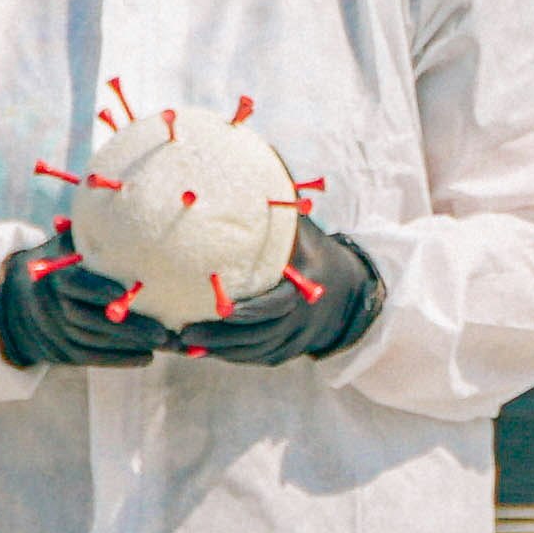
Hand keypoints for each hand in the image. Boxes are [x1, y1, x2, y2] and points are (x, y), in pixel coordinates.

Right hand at [0, 230, 165, 369]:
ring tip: (165, 343)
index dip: (97, 288)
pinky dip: (118, 359)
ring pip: (91, 342)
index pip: (73, 283)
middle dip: (127, 328)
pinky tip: (147, 357)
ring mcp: (51, 330)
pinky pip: (89, 358)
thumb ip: (89, 234)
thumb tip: (121, 201)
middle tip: (166, 332)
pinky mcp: (58, 351)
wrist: (14, 300)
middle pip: (87, 320)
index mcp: (52, 274)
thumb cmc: (56, 263)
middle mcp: (48, 305)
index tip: (129, 291)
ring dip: (128, 345)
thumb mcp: (64, 245)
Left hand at [170, 223, 381, 363]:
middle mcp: (300, 321)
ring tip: (182, 343)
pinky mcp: (284, 353)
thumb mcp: (304, 235)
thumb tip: (258, 174)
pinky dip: (228, 356)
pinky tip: (199, 351)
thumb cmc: (315, 255)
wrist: (350, 295)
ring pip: (252, 352)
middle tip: (184, 332)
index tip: (222, 308)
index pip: (276, 306)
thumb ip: (280, 215)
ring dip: (218, 351)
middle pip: (258, 336)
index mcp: (305, 291)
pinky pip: (254, 358)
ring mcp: (293, 341)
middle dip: (221, 338)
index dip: (250, 311)